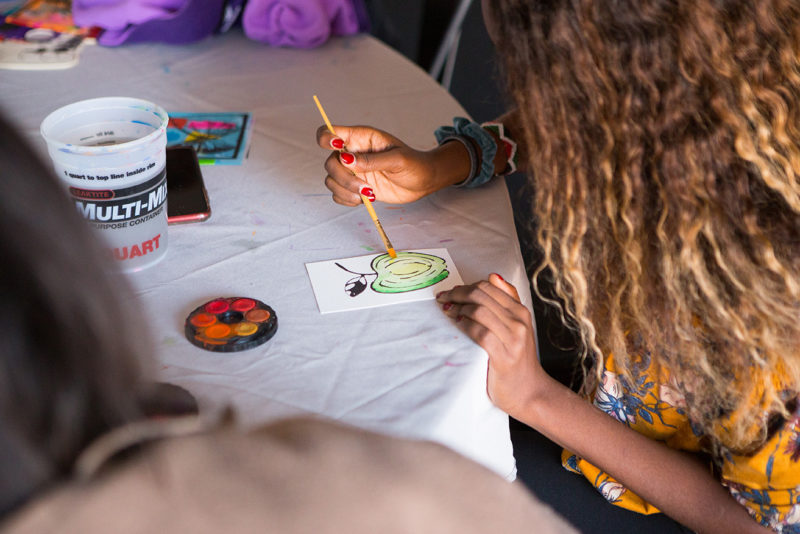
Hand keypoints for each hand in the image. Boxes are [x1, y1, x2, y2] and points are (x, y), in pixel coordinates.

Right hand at [316, 125, 468, 205]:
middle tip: (365, 187)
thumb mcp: (397, 159)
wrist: (423, 182)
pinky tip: (364, 200)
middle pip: (330, 163)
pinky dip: (346, 200)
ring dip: (346, 191)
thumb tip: (347, 161)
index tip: (338, 149)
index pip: (330, 132)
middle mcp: (352, 154)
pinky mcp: (355, 188)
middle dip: (344, 178)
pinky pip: (338, 195)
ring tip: (368, 195)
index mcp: (360, 138)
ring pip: (331, 180)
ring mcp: (353, 171)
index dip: (326, 138)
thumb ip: (372, 160)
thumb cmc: (414, 164)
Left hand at [436, 274, 541, 417]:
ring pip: (480, 310)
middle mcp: (519, 321)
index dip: (465, 286)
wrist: (530, 392)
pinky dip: (465, 326)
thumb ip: (507, 301)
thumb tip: (493, 276)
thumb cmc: (518, 360)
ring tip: (447, 312)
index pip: (489, 287)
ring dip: (458, 308)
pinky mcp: (504, 355)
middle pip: (482, 295)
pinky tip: (457, 326)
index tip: (451, 292)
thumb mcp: (517, 327)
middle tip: (443, 299)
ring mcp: (513, 338)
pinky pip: (480, 333)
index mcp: (520, 311)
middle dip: (457, 294)